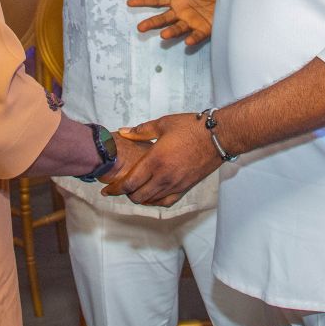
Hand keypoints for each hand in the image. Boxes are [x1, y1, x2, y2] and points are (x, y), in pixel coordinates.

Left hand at [101, 113, 218, 206]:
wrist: (218, 137)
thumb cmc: (191, 128)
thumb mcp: (163, 124)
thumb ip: (141, 131)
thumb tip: (123, 132)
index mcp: (155, 161)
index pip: (129, 183)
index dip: (115, 188)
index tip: (106, 189)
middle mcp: (164, 177)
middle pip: (137, 195)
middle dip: (124, 194)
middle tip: (118, 188)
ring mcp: (175, 184)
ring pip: (151, 200)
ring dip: (139, 198)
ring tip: (132, 191)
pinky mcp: (185, 187)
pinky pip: (166, 201)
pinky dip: (155, 202)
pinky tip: (151, 197)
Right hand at [127, 0, 218, 46]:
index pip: (158, 0)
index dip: (144, 1)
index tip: (130, 2)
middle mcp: (182, 12)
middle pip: (163, 18)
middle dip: (152, 23)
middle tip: (140, 27)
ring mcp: (192, 21)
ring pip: (178, 28)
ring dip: (170, 32)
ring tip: (163, 35)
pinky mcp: (205, 29)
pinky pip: (197, 35)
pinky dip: (192, 38)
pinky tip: (187, 41)